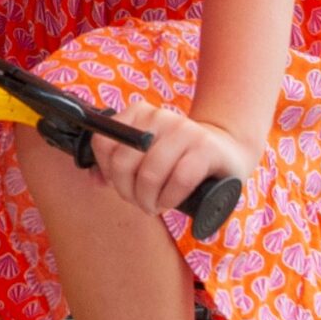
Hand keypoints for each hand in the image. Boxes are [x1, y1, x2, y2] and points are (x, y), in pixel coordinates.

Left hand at [84, 101, 258, 220]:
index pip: (103, 143)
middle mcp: (159, 117)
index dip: (107, 172)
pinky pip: (179, 179)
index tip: (121, 184)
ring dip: (149, 200)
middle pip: (123, 162)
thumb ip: (117, 164)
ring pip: (150, 173)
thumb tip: (94, 179)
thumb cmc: (177, 160)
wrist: (226, 152)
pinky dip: (170, 198)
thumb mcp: (146, 157)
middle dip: (128, 192)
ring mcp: (184, 130)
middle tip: (141, 202)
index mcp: (138, 113)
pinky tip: (170, 202)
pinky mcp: (206, 148)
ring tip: (155, 205)